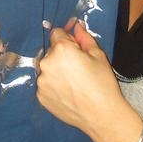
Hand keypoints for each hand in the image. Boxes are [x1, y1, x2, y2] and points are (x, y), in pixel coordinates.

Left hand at [36, 20, 126, 138]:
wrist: (101, 115)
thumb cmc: (102, 84)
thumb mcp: (98, 54)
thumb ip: (83, 37)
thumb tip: (76, 26)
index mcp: (61, 49)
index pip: (57, 33)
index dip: (68, 40)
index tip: (76, 49)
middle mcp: (46, 63)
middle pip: (50, 51)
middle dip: (61, 55)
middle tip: (77, 68)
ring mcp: (41, 81)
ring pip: (46, 68)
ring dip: (55, 70)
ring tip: (73, 82)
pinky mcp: (40, 96)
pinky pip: (45, 83)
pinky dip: (53, 85)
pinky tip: (67, 92)